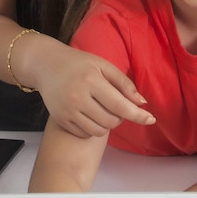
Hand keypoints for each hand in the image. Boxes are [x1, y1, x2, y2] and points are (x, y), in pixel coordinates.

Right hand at [36, 44, 155, 137]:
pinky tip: (90, 114)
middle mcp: (77, 97)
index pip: (120, 105)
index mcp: (91, 81)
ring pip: (99, 131)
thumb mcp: (103, 65)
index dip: (138, 115)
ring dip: (107, 124)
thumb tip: (142, 103)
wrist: (45, 65)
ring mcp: (67, 111)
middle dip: (120, 117)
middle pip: (111, 121)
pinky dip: (92, 128)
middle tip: (115, 104)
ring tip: (102, 109)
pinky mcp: (60, 120)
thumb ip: (124, 83)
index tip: (151, 120)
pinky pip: (85, 134)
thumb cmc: (79, 63)